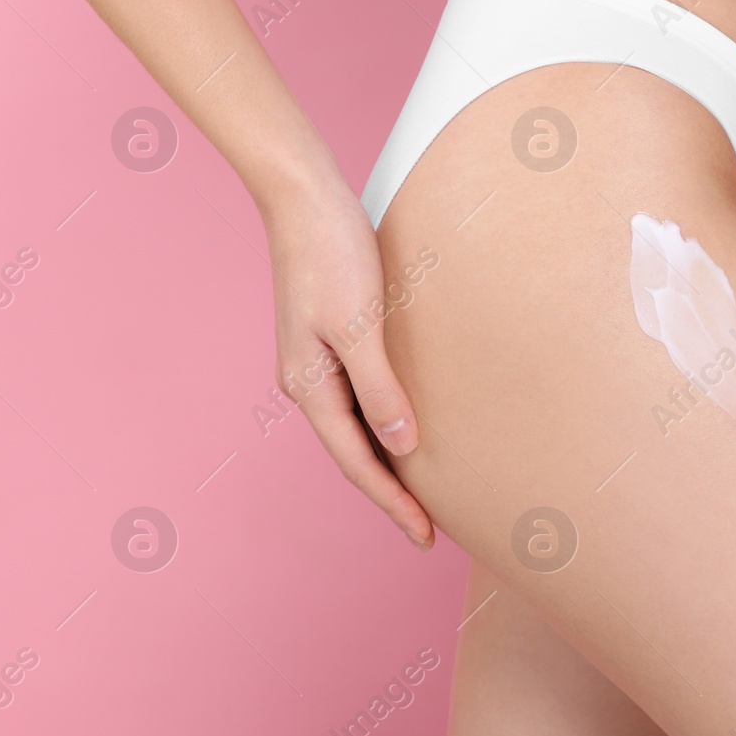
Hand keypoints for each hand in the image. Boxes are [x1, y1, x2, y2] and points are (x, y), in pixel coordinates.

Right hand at [260, 165, 435, 548]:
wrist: (306, 200)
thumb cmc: (333, 254)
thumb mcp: (360, 325)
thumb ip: (380, 387)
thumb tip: (403, 445)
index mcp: (310, 387)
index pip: (358, 462)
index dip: (392, 502)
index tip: (425, 536)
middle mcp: (309, 383)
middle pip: (356, 453)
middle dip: (391, 493)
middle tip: (430, 530)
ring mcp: (318, 363)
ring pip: (358, 428)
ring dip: (388, 462)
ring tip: (424, 491)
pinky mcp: (333, 341)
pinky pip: (362, 399)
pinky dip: (385, 424)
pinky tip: (409, 429)